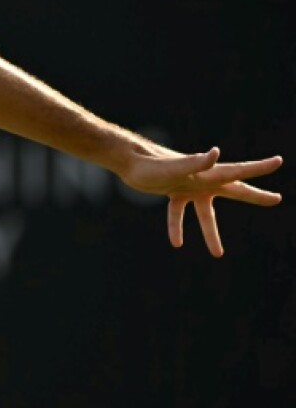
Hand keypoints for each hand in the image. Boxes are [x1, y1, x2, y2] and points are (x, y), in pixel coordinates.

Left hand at [118, 146, 282, 256]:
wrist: (127, 160)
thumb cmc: (151, 163)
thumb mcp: (174, 167)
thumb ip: (196, 163)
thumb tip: (215, 153)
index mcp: (208, 173)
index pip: (239, 171)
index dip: (260, 168)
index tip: (279, 161)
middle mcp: (202, 179)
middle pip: (234, 190)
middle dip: (254, 196)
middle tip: (275, 198)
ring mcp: (188, 186)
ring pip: (205, 213)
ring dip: (211, 233)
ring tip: (218, 255)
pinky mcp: (172, 191)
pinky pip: (178, 213)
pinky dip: (177, 226)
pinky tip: (176, 243)